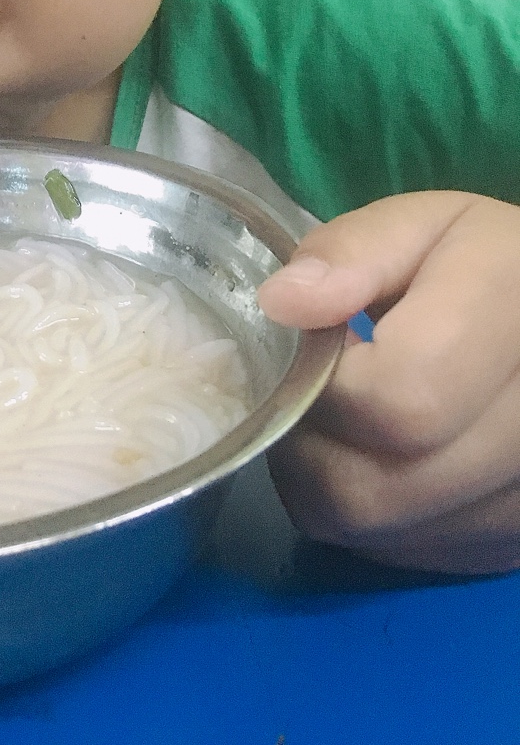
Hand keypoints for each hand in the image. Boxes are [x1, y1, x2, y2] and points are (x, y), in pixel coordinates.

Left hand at [258, 192, 519, 574]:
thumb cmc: (481, 264)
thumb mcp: (422, 226)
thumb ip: (352, 253)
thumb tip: (281, 304)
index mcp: (516, 327)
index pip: (399, 402)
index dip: (326, 380)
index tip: (320, 343)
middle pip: (372, 487)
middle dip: (306, 435)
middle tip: (313, 384)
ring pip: (372, 530)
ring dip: (323, 477)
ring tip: (341, 414)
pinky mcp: (507, 544)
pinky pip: (398, 552)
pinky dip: (363, 512)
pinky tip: (375, 454)